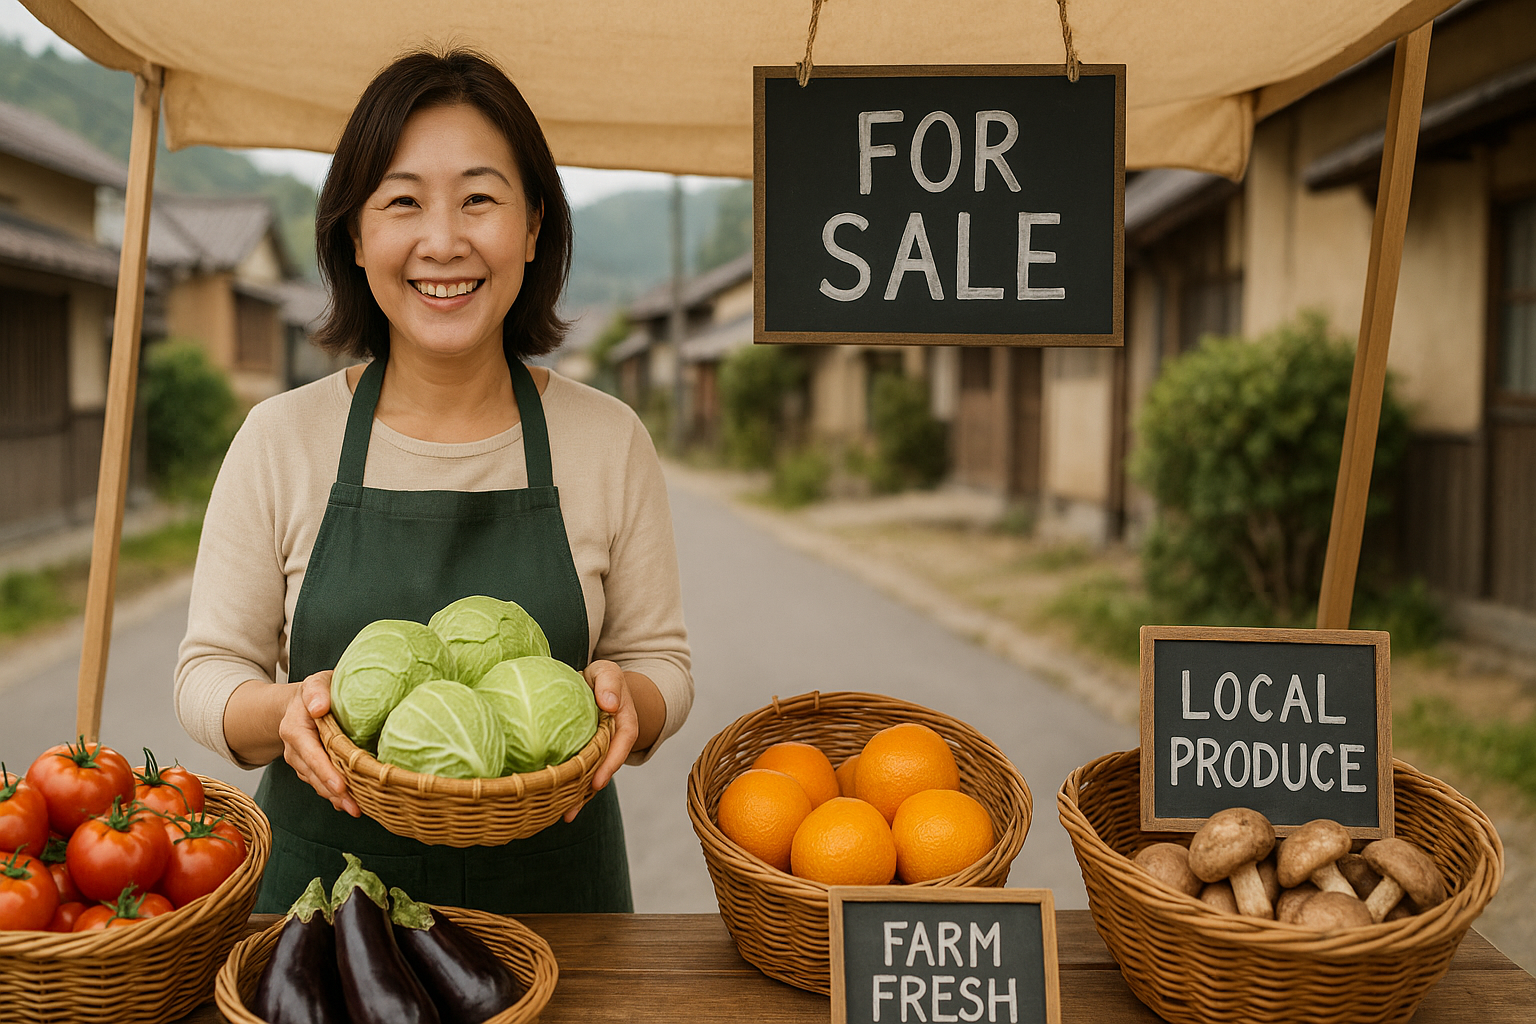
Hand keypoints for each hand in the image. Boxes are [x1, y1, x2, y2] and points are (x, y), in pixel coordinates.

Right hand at [277, 670, 359, 816]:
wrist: (302, 702)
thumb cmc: (316, 692)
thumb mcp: (316, 683)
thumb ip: (317, 691)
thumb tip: (319, 706)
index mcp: (294, 729)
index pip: (310, 754)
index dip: (325, 771)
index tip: (340, 786)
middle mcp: (294, 749)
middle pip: (314, 775)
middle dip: (334, 793)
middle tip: (355, 807)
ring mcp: (300, 761)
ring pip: (317, 783)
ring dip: (336, 798)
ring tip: (357, 809)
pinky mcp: (309, 768)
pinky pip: (321, 783)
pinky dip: (335, 795)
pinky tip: (350, 803)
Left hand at [570, 660, 634, 821]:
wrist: (597, 685)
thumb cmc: (602, 678)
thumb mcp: (608, 672)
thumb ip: (610, 682)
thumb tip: (609, 704)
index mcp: (624, 723)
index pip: (621, 744)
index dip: (610, 764)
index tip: (597, 782)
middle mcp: (613, 742)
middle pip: (605, 768)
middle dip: (590, 790)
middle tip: (572, 808)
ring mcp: (600, 752)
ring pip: (592, 776)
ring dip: (580, 797)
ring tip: (564, 815)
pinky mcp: (586, 756)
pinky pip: (581, 772)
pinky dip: (571, 789)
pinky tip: (554, 805)